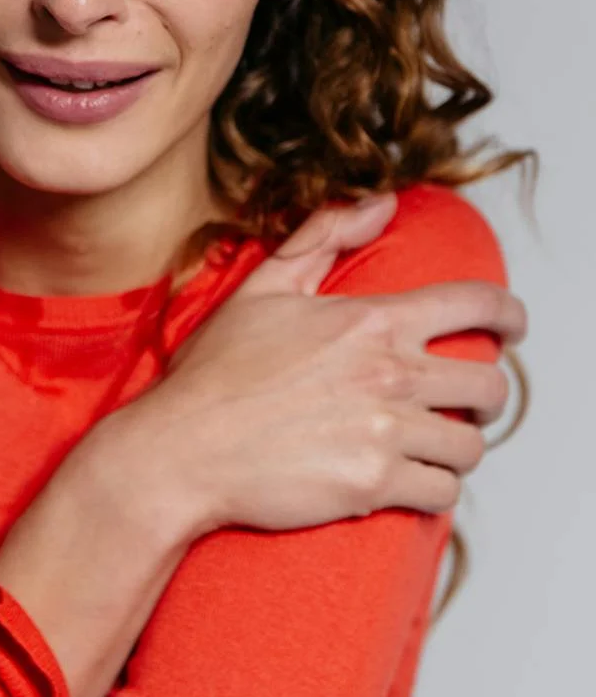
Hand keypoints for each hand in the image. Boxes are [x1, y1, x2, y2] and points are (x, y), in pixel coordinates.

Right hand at [122, 193, 526, 538]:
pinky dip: (433, 489)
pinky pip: (442, 493)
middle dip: (484, 394)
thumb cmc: (217, 373)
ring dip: (457, 446)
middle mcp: (389, 375)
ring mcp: (385, 433)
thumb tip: (380, 203)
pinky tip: (407, 480)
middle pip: (488, 385)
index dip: (509, 314)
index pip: (475, 306)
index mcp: (370, 322)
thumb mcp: (266, 287)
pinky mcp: (374, 486)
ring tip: (430, 445)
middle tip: (462, 401)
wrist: (183, 450)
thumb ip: (326, 237)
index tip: (513, 325)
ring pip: (471, 445)